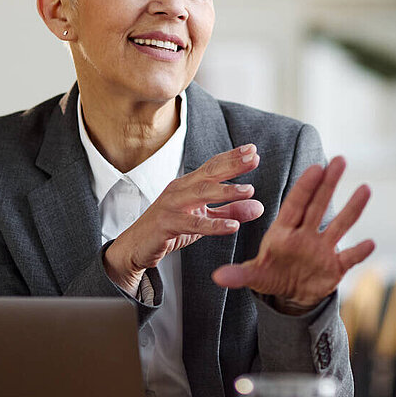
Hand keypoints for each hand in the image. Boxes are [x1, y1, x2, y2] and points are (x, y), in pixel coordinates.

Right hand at [104, 144, 266, 292]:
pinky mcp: (166, 224)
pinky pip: (192, 224)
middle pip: (208, 173)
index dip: (232, 158)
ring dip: (226, 191)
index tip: (253, 150)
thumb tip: (259, 206)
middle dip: (232, 165)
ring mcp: (171, 206)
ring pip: (200, 194)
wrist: (136, 246)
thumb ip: (230, 211)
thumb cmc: (169, 228)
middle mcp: (179, 190)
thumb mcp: (205, 219)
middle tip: (254, 158)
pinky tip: (232, 226)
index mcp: (188, 185)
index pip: (212, 166)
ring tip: (249, 190)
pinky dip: (213, 225)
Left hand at [211, 156, 376, 312]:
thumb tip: (217, 277)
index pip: (296, 204)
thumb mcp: (254, 275)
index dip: (305, 187)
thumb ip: (239, 274)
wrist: (291, 294)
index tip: (315, 167)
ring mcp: (323, 249)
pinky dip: (360, 251)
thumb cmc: (272, 275)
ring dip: (352, 209)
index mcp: (285, 231)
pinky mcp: (335, 267)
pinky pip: (349, 257)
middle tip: (340, 160)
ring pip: (340, 226)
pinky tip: (371, 243)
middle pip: (319, 205)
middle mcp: (306, 234)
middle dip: (329, 184)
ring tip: (365, 189)